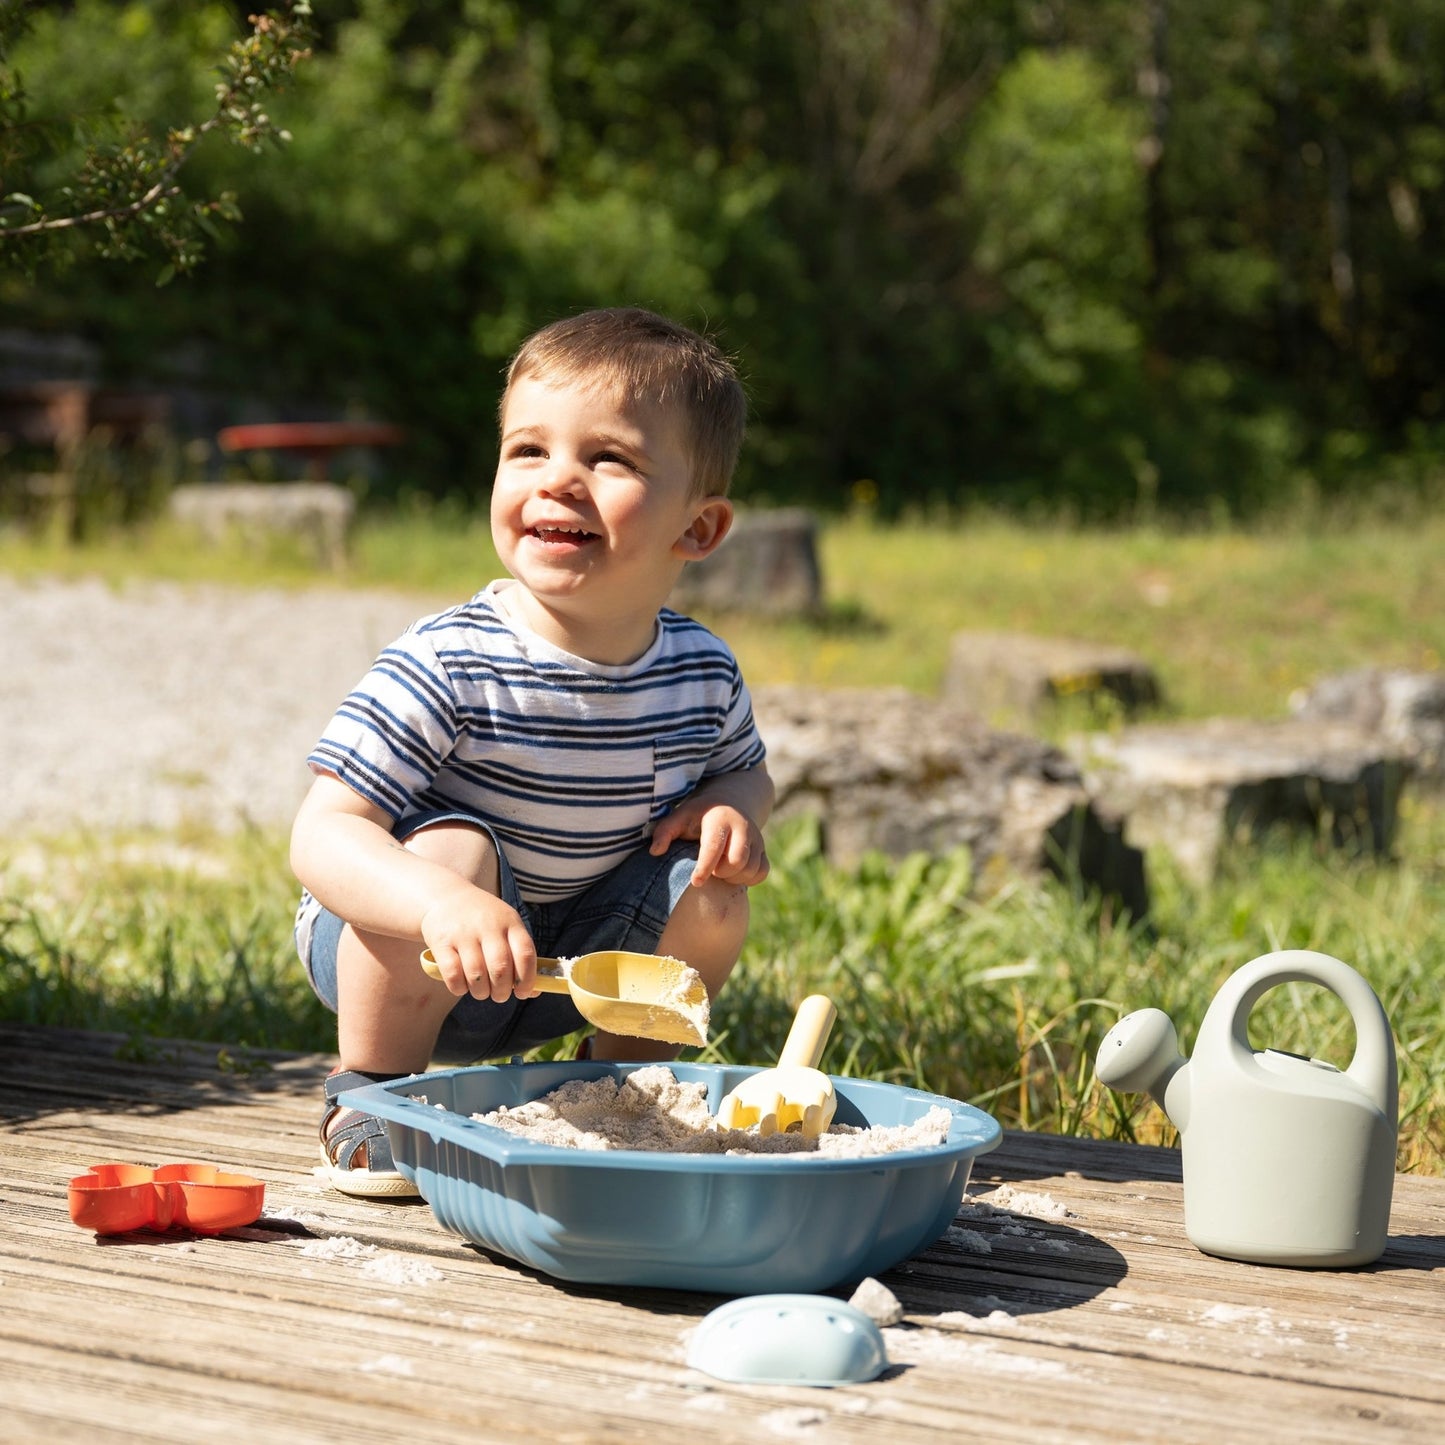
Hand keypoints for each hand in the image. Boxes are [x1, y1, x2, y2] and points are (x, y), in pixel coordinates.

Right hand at [419, 887, 538, 1001]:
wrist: (445, 897)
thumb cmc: (483, 920)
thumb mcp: (506, 927)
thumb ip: (520, 956)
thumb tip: (532, 992)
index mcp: (510, 922)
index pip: (525, 954)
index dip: (527, 979)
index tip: (522, 992)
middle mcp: (488, 926)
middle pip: (500, 968)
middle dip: (502, 991)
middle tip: (499, 994)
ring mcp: (463, 933)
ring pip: (476, 975)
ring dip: (481, 992)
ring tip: (481, 991)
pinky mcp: (441, 942)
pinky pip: (453, 975)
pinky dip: (459, 988)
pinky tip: (462, 985)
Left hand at [651, 800, 769, 886]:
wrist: (729, 804)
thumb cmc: (698, 816)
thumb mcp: (680, 817)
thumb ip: (665, 831)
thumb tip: (655, 851)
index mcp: (720, 818)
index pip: (714, 847)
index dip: (704, 868)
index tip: (695, 881)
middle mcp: (743, 827)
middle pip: (737, 861)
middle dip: (721, 872)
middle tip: (710, 870)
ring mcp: (757, 838)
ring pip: (750, 869)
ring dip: (733, 877)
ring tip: (719, 870)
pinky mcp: (763, 850)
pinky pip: (762, 873)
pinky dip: (748, 878)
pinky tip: (734, 874)